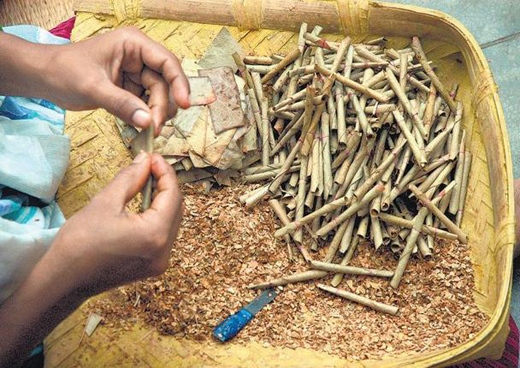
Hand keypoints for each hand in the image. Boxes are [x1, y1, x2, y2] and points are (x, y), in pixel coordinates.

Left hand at [0, 27, 189, 134]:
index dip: (180, 83)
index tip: (185, 105)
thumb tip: (149, 122)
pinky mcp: (129, 88)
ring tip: (149, 130)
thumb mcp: (93, 88)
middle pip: (165, 83)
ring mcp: (135, 73)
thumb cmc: (63, 72)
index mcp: (132, 44)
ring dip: (157, 113)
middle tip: (156, 128)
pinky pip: (146, 103)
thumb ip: (122, 104)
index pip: (167, 62)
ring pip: (158, 96)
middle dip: (163, 106)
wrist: (43, 78)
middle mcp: (138, 57)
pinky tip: (142, 127)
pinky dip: (146, 116)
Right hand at [51, 152, 182, 294]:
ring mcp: (160, 262)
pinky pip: (163, 235)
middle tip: (149, 167)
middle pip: (176, 208)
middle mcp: (164, 251)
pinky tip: (143, 205)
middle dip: (165, 185)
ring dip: (162, 201)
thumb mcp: (105, 202)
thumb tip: (145, 160)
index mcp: (155, 234)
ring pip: (172, 221)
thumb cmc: (79, 242)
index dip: (165, 172)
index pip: (172, 195)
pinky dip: (157, 217)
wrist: (63, 280)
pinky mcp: (153, 267)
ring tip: (144, 183)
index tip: (153, 157)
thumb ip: (130, 178)